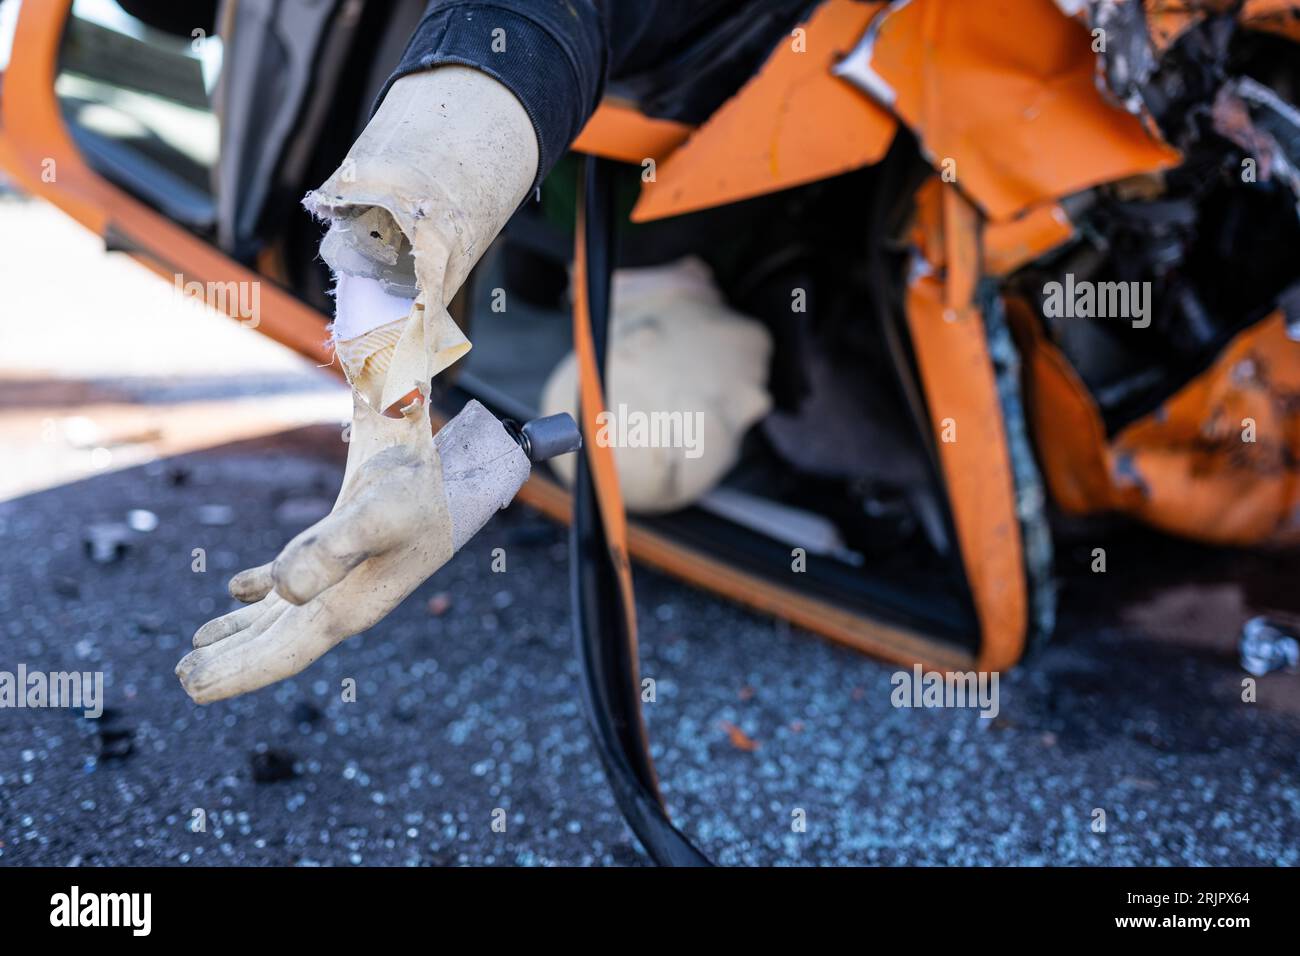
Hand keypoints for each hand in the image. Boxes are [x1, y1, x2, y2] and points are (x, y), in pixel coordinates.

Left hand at [176, 395, 459, 703]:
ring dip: (240, 633)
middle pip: (275, 642)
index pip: (284, 654)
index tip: (193, 690)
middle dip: (232, 662)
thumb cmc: (416, 493)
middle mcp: (342, 602)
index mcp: (349, 608)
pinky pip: (289, 581)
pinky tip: (238, 593)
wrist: (448, 468)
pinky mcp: (334, 549)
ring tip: (199, 647)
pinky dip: (257, 592)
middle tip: (183, 680)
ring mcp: (339, 578)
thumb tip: (279, 591)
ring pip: (278, 617)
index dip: (238, 673)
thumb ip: (329, 552)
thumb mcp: (375, 517)